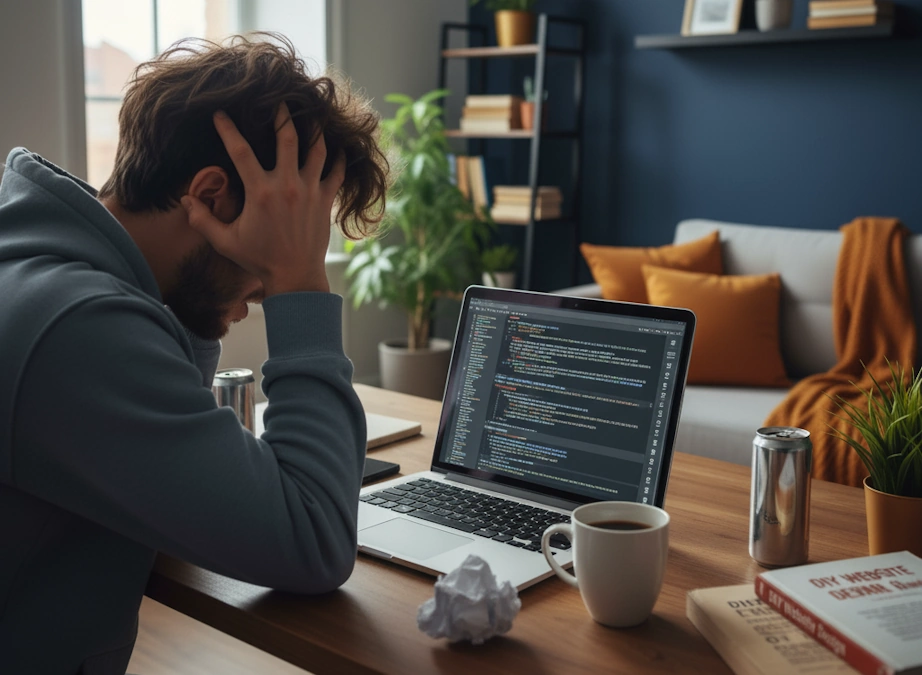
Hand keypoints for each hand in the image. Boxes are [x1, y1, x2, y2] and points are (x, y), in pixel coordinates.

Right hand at [182, 103, 345, 295]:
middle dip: (282, 114)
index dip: (227, 128)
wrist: (295, 277)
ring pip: (316, 149)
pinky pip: (336, 171)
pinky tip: (337, 146)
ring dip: (314, 128)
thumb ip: (202, 220)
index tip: (220, 113)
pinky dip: (338, 156)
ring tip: (312, 112)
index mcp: (260, 191)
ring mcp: (310, 191)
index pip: (239, 150)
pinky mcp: (325, 200)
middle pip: (287, 137)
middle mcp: (287, 185)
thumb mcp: (225, 241)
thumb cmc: (259, 259)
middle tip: (279, 98)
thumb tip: (184, 200)